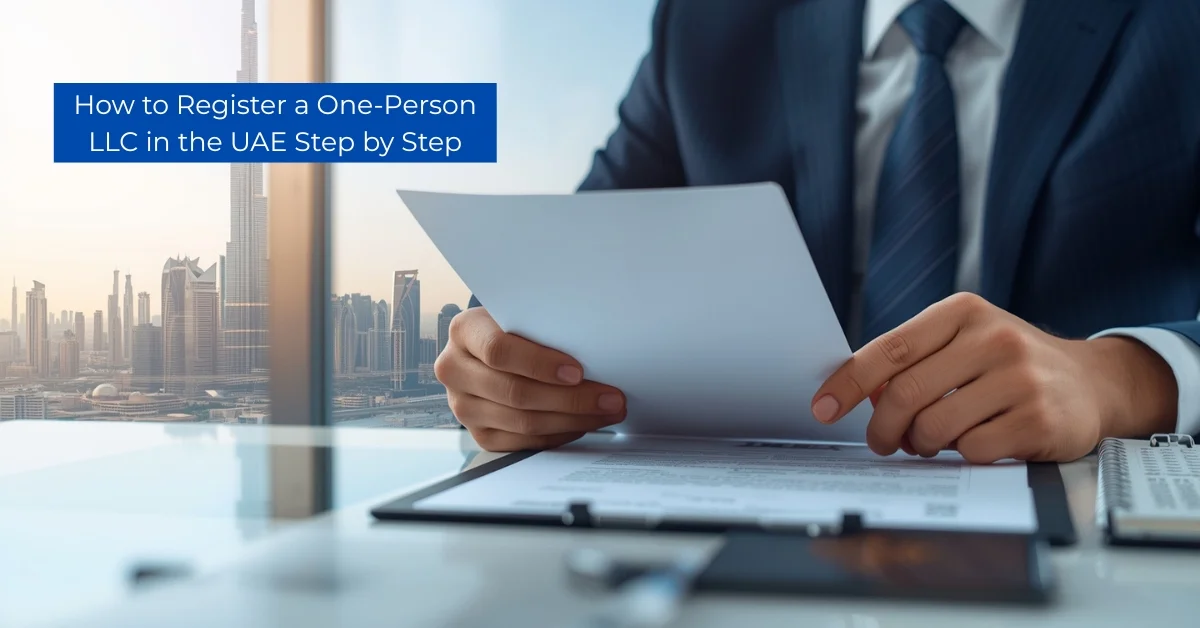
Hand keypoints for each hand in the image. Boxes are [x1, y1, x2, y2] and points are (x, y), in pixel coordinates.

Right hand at [434, 307, 626, 450]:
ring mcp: (463, 407)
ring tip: (608, 411)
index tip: (578, 371)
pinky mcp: (479, 434)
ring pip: (523, 422)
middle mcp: (454, 370)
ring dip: (573, 419)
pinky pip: (524, 442)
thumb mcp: (523, 315)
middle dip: (571, 399)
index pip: (498, 350)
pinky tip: (584, 423)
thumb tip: (597, 348)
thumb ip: (544, 326)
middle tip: (611, 397)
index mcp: (464, 331)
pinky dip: (560, 434)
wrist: (491, 350)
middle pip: (515, 393)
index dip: (540, 364)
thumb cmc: (516, 328)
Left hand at [811, 293, 1177, 462]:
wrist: (1091, 382)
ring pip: (935, 427)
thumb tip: (853, 394)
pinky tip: (975, 443)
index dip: (848, 382)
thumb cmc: (1007, 364)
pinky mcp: (1040, 418)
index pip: (890, 348)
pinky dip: (962, 455)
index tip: (822, 408)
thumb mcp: (963, 342)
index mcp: (963, 312)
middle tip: (883, 442)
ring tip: (931, 441)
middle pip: (906, 394)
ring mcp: (1020, 378)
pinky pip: (972, 450)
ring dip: (922, 444)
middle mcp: (994, 338)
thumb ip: (913, 361)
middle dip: (882, 428)